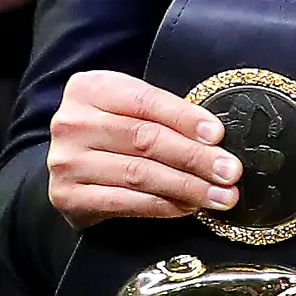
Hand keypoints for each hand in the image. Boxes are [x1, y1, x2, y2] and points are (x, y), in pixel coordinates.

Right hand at [47, 68, 237, 228]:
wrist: (69, 164)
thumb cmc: (115, 131)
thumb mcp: (131, 108)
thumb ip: (164, 114)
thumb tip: (216, 139)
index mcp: (90, 88)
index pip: (145, 101)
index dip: (185, 118)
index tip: (218, 134)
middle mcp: (72, 123)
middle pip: (144, 139)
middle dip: (195, 157)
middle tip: (230, 172)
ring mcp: (66, 161)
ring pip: (138, 173)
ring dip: (187, 187)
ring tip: (221, 195)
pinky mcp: (67, 196)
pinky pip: (124, 202)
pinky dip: (163, 206)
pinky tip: (189, 207)